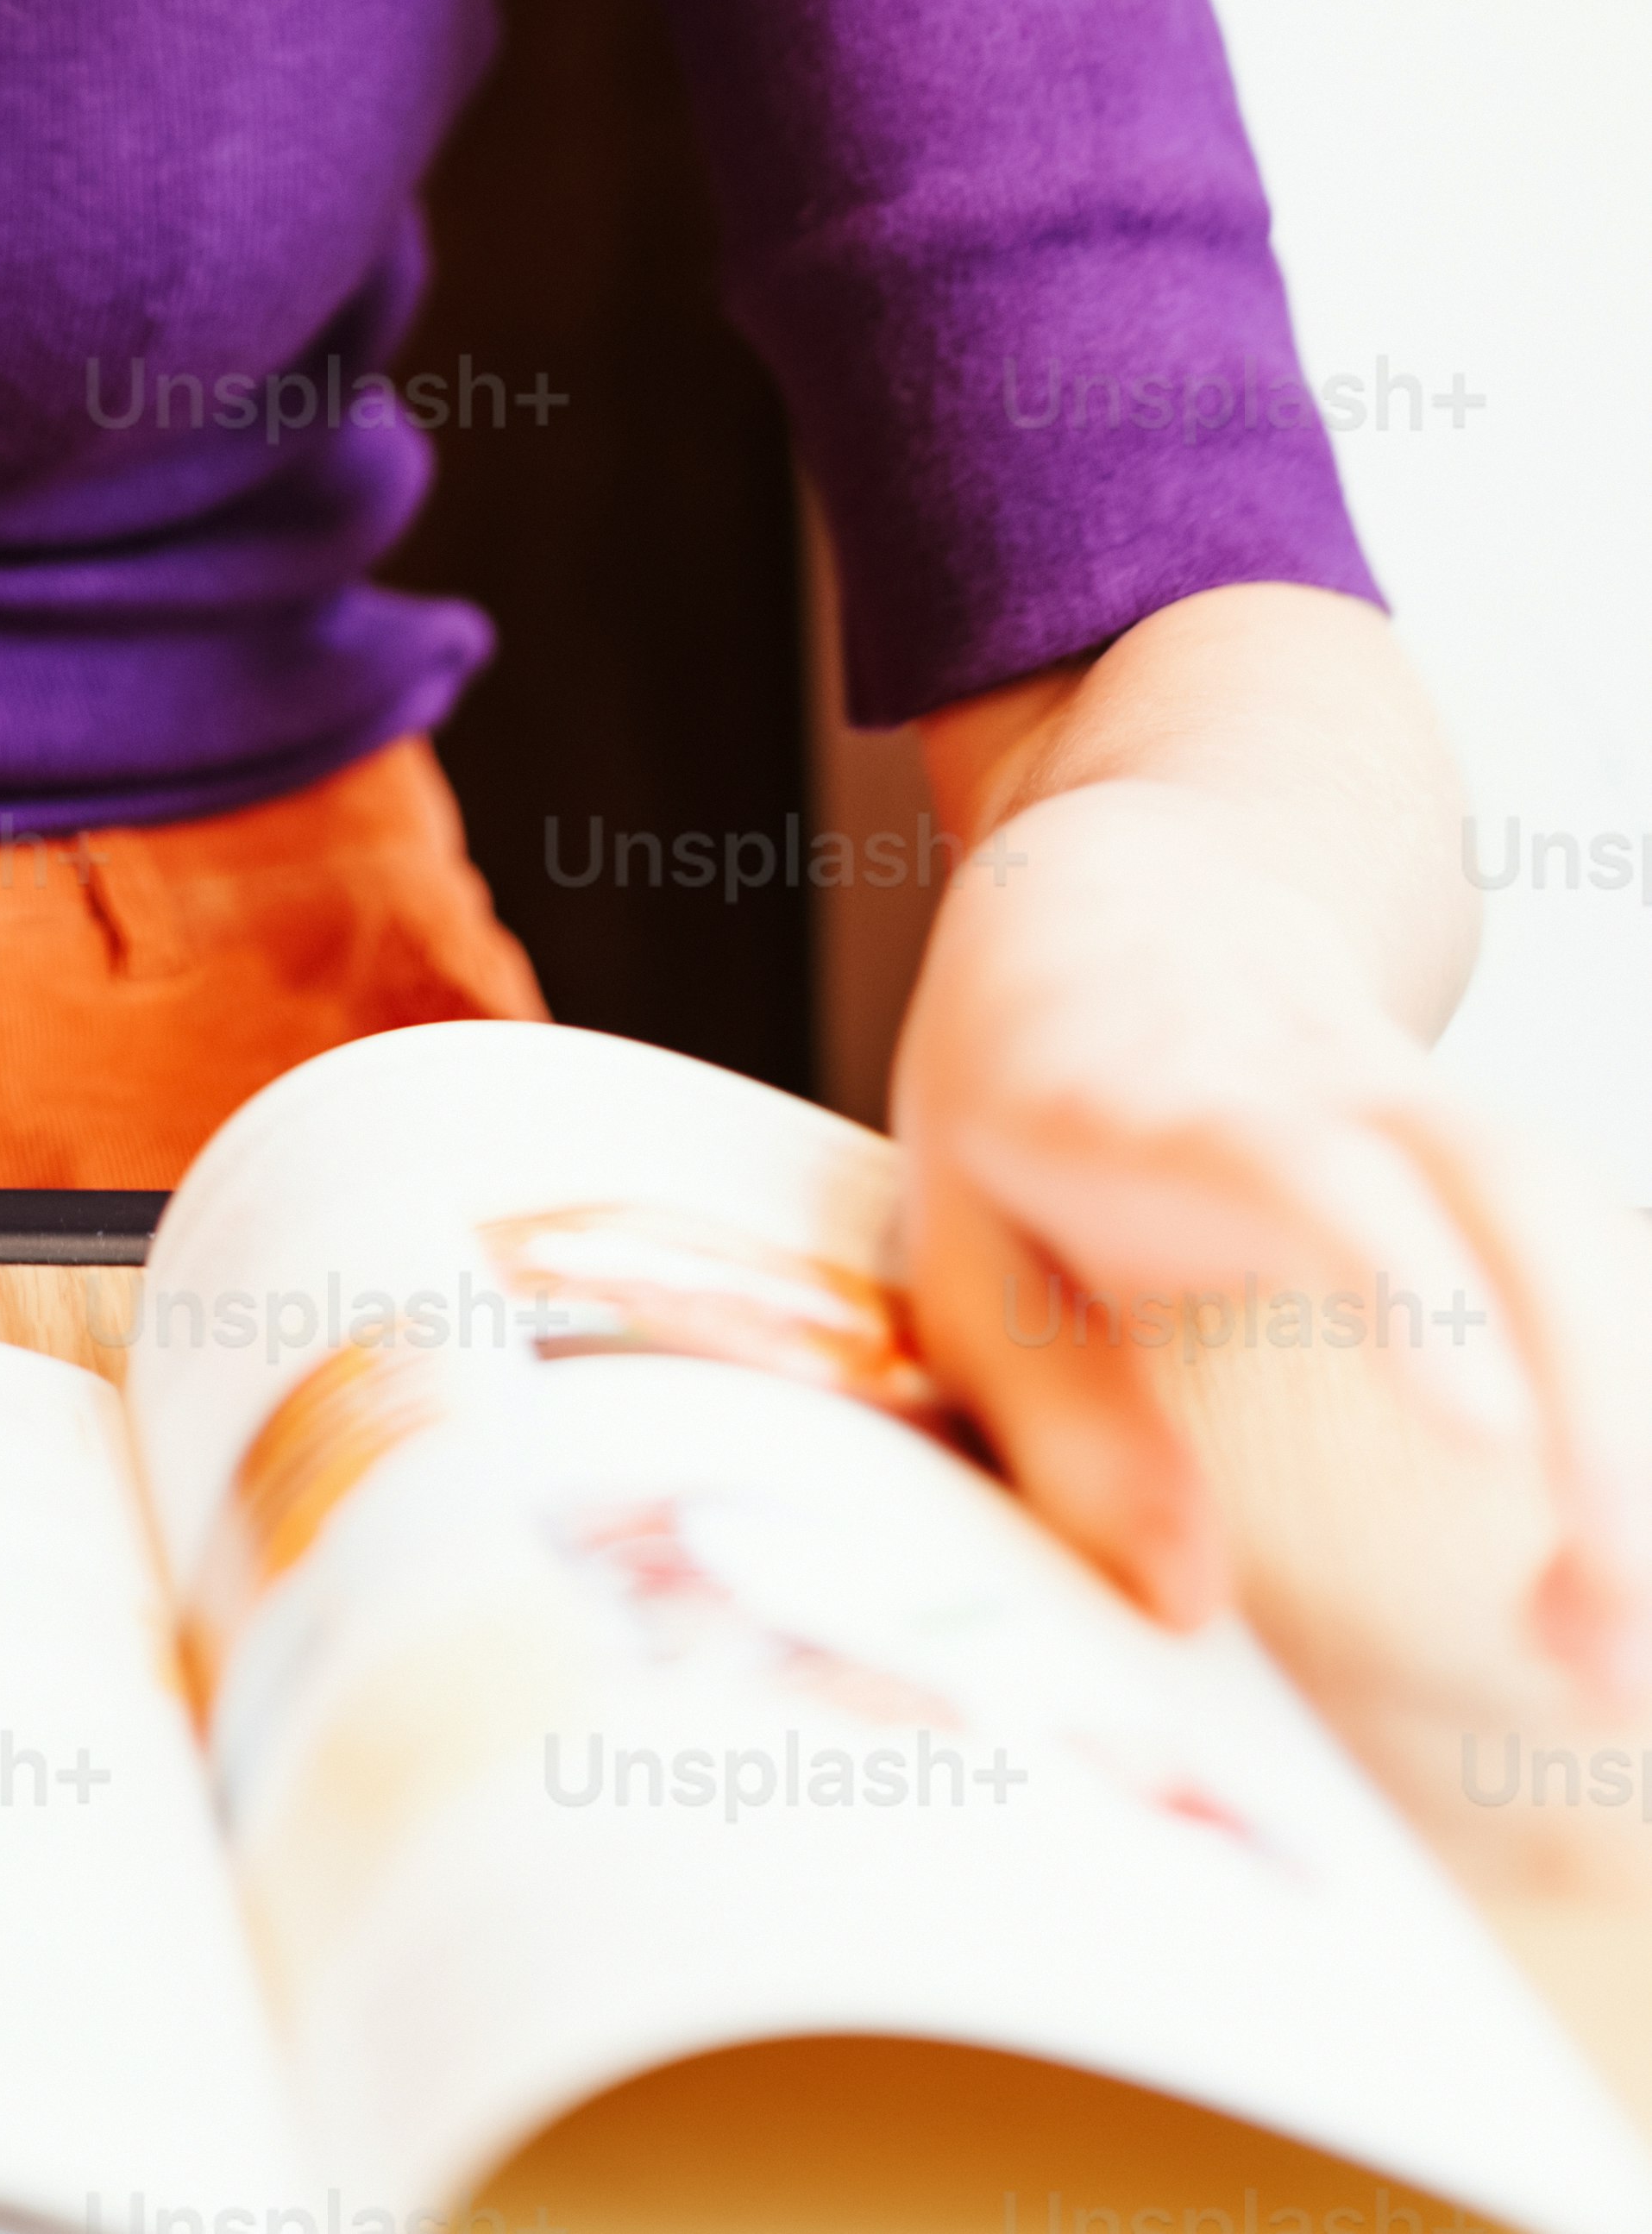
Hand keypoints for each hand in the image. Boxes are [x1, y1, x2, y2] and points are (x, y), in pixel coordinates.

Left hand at [893, 768, 1651, 1704]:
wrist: (1125, 900)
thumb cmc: (1028, 1097)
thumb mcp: (965, 1246)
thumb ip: (1062, 1423)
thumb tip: (1184, 1599)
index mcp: (1162, 1110)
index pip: (1301, 1167)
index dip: (1403, 1277)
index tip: (1487, 1434)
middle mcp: (1325, 1088)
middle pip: (1501, 1187)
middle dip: (1588, 1392)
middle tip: (1606, 1619)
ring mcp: (1427, 1106)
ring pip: (1569, 1218)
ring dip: (1627, 1423)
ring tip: (1611, 1651)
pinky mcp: (1491, 1152)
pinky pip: (1592, 1256)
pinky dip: (1623, 1404)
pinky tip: (1612, 1563)